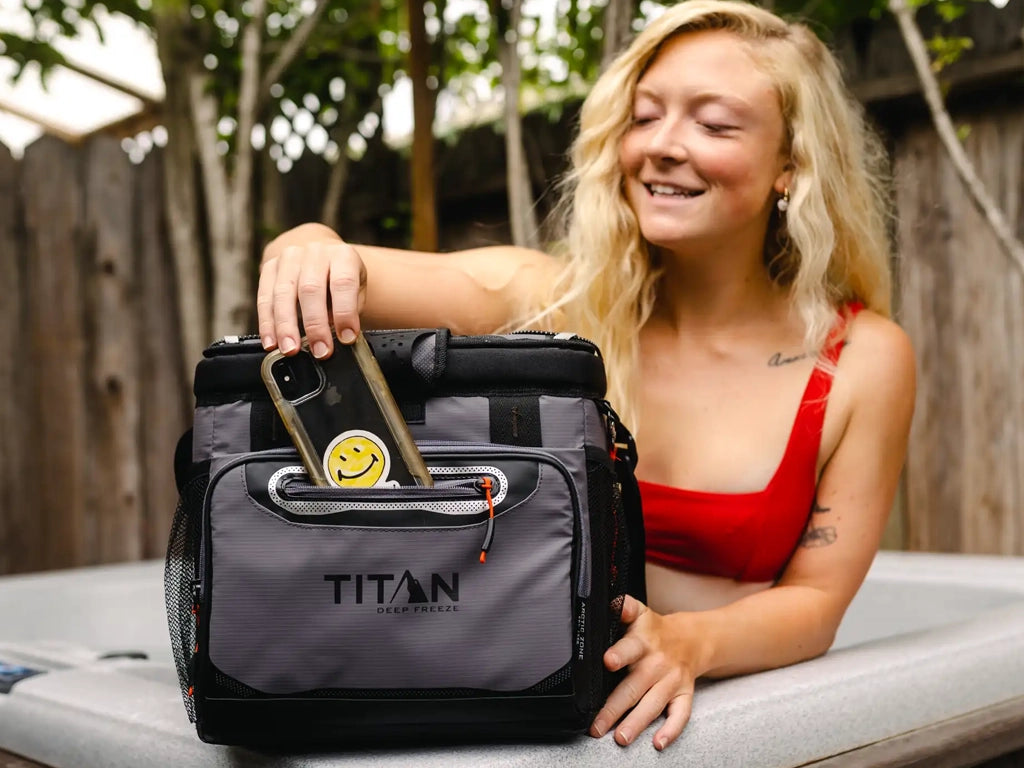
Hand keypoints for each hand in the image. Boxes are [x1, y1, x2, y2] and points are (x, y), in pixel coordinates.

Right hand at [257, 224, 365, 357]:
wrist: (319, 255)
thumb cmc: (340, 279)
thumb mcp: (357, 290)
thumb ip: (350, 311)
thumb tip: (340, 339)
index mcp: (343, 255)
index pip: (343, 283)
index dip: (344, 312)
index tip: (346, 338)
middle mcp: (315, 252)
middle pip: (311, 289)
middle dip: (315, 325)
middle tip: (320, 351)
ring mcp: (289, 257)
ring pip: (283, 293)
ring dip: (286, 327)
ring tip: (290, 350)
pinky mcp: (269, 267)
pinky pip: (264, 297)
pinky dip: (267, 323)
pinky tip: (271, 342)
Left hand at [590, 596, 701, 749]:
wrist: (693, 639)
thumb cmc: (655, 629)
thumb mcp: (639, 612)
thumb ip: (622, 607)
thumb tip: (606, 600)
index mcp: (643, 640)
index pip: (630, 646)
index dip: (619, 653)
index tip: (608, 661)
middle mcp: (657, 662)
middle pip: (635, 686)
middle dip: (615, 706)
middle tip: (598, 724)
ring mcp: (671, 681)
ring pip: (653, 704)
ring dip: (636, 723)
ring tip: (620, 738)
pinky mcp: (684, 695)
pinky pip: (680, 715)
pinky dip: (671, 730)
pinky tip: (658, 742)